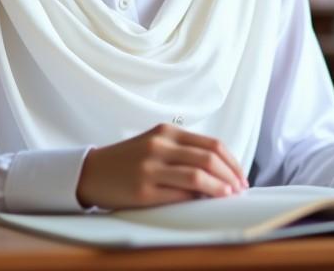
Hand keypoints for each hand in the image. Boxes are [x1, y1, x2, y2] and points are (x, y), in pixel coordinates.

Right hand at [76, 124, 247, 209]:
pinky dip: (199, 198)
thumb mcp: (155, 146)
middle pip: (209, 158)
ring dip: (221, 188)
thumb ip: (183, 152)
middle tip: (241, 188)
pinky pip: (180, 194)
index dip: (232, 161)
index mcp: (166, 132)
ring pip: (198, 176)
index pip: (212, 144)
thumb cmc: (129, 161)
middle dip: (231, 175)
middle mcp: (160, 146)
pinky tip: (206, 202)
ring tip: (230, 196)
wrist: (92, 172)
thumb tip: (220, 172)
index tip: (241, 176)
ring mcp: (151, 168)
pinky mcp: (144, 190)